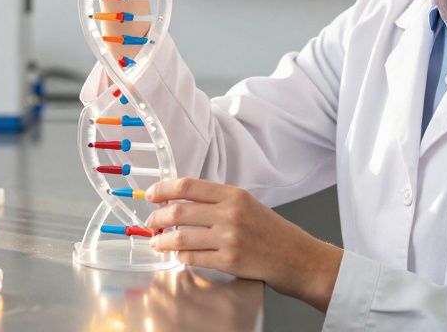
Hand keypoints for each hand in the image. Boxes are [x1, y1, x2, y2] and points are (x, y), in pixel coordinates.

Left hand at [146, 178, 341, 311]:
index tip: (151, 195)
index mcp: (234, 194)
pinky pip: (193, 258)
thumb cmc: (271, 231)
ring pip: (181, 237)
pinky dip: (179, 256)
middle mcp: (230, 214)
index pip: (188, 186)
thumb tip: (180, 199)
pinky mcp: (229, 261)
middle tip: (150, 222)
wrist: (296, 257)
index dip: (163, 189)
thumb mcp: (247, 204)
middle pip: (179, 211)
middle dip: (156, 217)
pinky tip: (177, 254)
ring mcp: (229, 239)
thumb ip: (217, 200)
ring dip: (162, 240)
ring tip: (156, 241)